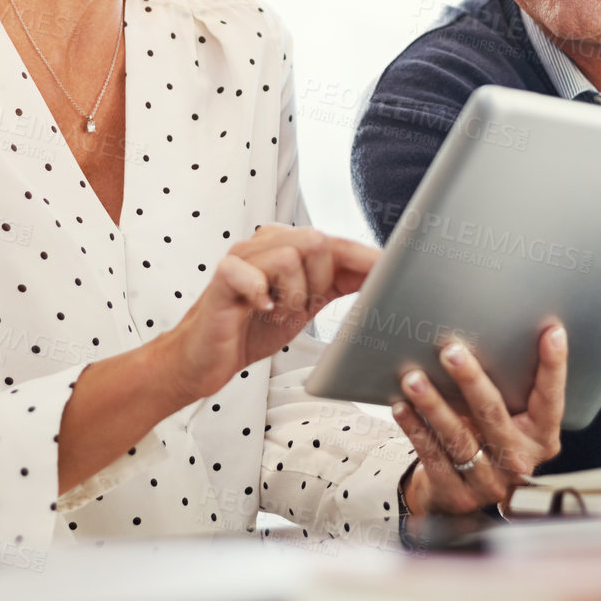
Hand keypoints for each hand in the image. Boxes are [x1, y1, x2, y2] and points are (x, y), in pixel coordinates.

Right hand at [158, 224, 377, 404]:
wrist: (204, 359)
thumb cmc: (252, 329)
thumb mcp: (305, 304)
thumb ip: (336, 284)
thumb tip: (382, 275)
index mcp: (288, 246)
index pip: (336, 242)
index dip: (365, 256)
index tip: (395, 269)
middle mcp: (266, 243)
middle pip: (317, 241)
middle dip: (320, 281)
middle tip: (301, 306)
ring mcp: (242, 257)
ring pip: (290, 256)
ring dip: (292, 294)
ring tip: (276, 311)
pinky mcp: (222, 276)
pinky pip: (250, 273)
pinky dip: (262, 295)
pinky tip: (259, 309)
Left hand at [393, 324, 567, 514]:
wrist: (465, 492)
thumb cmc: (490, 439)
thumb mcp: (511, 419)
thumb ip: (511, 390)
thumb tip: (495, 334)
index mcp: (542, 438)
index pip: (550, 399)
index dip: (553, 366)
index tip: (552, 332)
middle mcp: (520, 461)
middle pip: (494, 416)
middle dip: (471, 380)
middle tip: (451, 351)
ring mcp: (489, 482)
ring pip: (458, 437)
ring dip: (434, 405)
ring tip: (414, 379)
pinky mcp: (458, 494)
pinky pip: (433, 456)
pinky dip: (416, 429)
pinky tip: (402, 407)